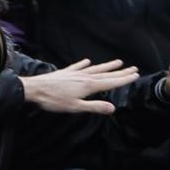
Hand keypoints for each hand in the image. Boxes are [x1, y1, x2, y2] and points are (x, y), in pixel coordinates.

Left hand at [20, 59, 139, 114]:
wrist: (33, 89)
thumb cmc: (53, 101)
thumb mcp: (75, 107)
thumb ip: (94, 107)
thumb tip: (113, 108)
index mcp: (89, 86)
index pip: (111, 82)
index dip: (124, 79)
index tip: (135, 75)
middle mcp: (84, 77)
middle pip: (106, 74)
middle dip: (120, 72)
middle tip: (133, 68)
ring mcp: (75, 73)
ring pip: (95, 69)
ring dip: (107, 66)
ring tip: (118, 61)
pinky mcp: (65, 72)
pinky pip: (78, 67)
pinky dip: (84, 64)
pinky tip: (88, 60)